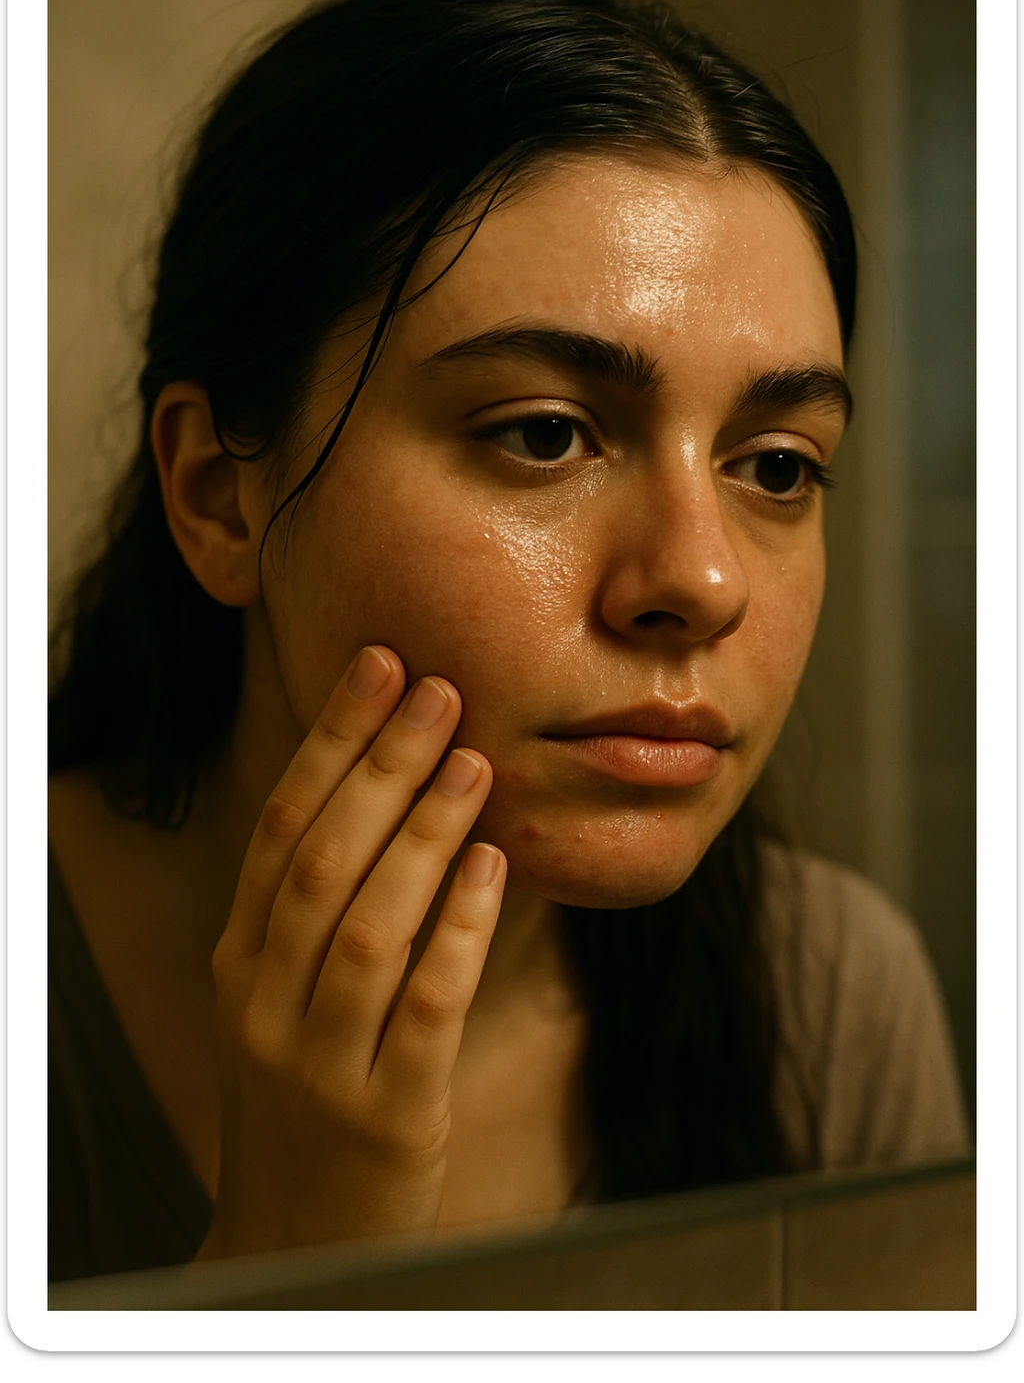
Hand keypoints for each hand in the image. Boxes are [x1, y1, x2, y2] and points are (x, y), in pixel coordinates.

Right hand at [194, 645, 504, 1259]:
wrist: (294, 1248)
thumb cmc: (306, 1099)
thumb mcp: (286, 1000)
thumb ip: (329, 911)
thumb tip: (409, 788)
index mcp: (240, 962)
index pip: (284, 828)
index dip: (332, 742)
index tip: (380, 668)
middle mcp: (264, 1005)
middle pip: (323, 861)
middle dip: (381, 766)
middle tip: (439, 689)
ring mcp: (319, 1064)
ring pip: (369, 926)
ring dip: (423, 835)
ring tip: (474, 762)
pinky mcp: (387, 1116)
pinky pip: (424, 1007)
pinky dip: (458, 930)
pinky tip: (493, 868)